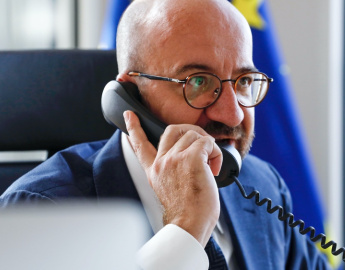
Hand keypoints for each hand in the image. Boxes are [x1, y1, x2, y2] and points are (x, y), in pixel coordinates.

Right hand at [124, 111, 221, 245]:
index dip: (134, 128)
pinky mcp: (192, 158)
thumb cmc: (187, 212)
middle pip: (173, 130)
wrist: (189, 224)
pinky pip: (208, 142)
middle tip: (203, 146)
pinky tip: (215, 168)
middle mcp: (161, 162)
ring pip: (194, 135)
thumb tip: (193, 155)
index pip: (140, 144)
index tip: (129, 115)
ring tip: (211, 167)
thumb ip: (173, 169)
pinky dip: (216, 152)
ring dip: (208, 147)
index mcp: (154, 170)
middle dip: (191, 132)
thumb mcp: (169, 188)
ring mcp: (175, 158)